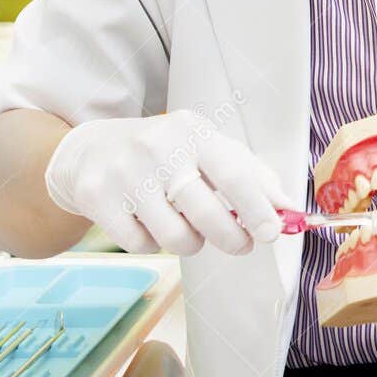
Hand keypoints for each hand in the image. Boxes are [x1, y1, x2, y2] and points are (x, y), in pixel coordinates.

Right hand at [45, 111, 294, 255]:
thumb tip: (287, 206)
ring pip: (176, 237)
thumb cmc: (163, 152)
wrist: (89, 150)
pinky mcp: (97, 199)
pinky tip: (149, 223)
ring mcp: (124, 174)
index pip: (234, 174)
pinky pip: (142, 244)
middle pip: (207, 214)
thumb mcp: (206, 147)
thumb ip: (250, 173)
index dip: (257, 209)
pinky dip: (154, 244)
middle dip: (232, 238)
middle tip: (240, 244)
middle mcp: (157, 149)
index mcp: (192, 132)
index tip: (273, 234)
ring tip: (188, 229)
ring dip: (191, 244)